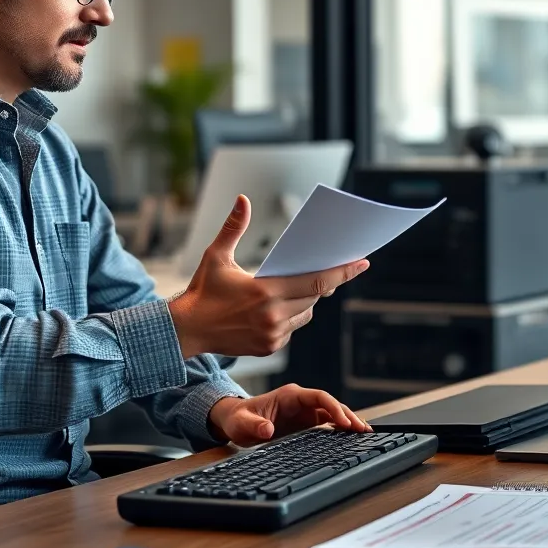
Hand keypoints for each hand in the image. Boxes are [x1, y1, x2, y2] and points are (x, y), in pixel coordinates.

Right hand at [167, 194, 367, 358]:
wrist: (186, 330)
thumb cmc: (201, 291)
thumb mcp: (215, 256)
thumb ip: (233, 227)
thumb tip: (242, 200)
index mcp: (265, 291)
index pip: (316, 281)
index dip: (343, 272)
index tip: (362, 263)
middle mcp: (272, 316)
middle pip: (314, 297)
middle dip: (323, 283)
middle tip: (329, 269)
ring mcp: (272, 334)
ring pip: (305, 313)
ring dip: (306, 300)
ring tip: (294, 287)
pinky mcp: (268, 347)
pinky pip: (291, 328)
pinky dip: (291, 316)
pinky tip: (278, 307)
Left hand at [207, 384, 372, 445]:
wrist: (235, 420)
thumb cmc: (238, 419)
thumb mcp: (241, 424)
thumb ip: (253, 426)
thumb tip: (267, 429)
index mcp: (289, 396)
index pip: (318, 396)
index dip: (333, 407)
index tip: (344, 422)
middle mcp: (300, 401)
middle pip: (330, 404)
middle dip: (348, 415)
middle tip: (363, 430)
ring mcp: (304, 411)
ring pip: (332, 413)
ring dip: (348, 422)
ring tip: (364, 434)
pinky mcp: (305, 422)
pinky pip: (327, 423)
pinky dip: (340, 429)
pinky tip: (351, 437)